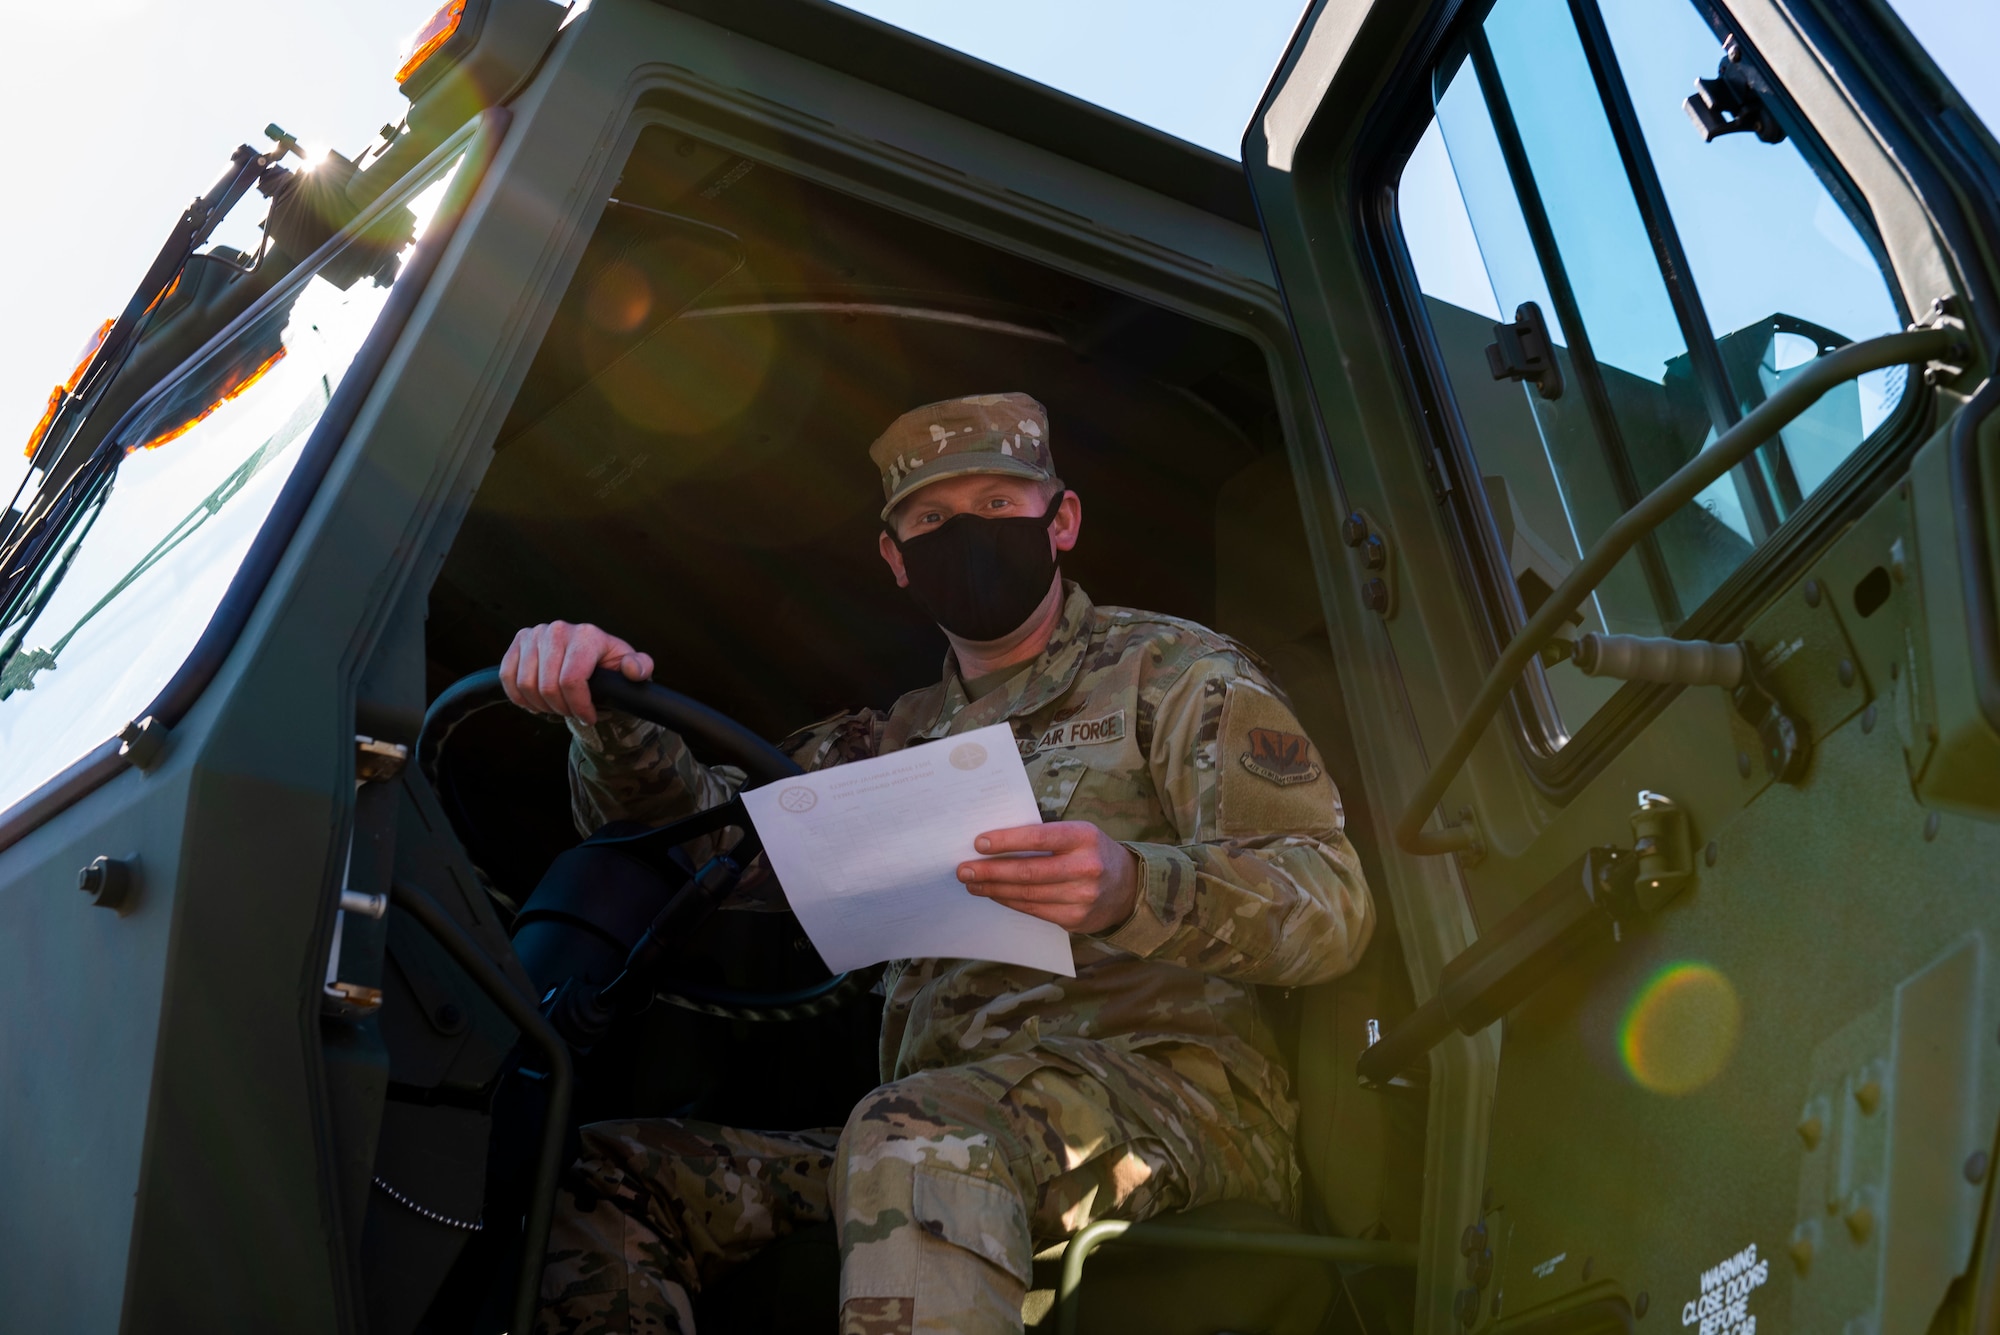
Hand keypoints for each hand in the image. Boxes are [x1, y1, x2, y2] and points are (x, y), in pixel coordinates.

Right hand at [500, 621, 653, 725]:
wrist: (588, 659)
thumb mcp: (633, 668)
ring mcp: (534, 634)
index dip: (578, 706)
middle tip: (572, 712)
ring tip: (557, 707)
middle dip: (561, 708)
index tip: (589, 717)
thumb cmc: (610, 666)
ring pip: (526, 684)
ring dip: (541, 705)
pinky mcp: (517, 643)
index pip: (571, 680)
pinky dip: (520, 697)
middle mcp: (557, 629)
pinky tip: (536, 702)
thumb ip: (640, 668)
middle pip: (547, 686)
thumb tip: (634, 670)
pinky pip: (508, 677)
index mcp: (587, 635)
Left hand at [957, 821, 1139, 935]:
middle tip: (964, 869)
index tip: (978, 843)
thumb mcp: (1078, 833)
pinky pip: (1034, 910)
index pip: (1038, 838)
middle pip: (1028, 871)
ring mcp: (1082, 897)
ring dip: (994, 888)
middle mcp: (1085, 867)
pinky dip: (1010, 902)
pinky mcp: (1076, 919)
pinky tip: (994, 894)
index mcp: (1084, 837)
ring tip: (972, 883)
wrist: (1128, 887)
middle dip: (991, 871)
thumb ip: (1044, 836)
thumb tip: (994, 842)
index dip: (1006, 841)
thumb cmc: (1091, 853)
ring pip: (1027, 894)